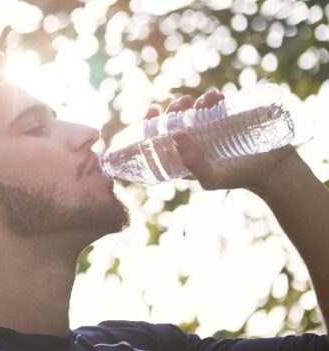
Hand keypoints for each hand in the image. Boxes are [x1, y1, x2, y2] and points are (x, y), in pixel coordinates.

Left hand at [144, 91, 302, 192]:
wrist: (275, 170)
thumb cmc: (239, 177)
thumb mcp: (212, 177)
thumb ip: (192, 162)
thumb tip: (174, 134)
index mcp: (182, 158)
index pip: (158, 140)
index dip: (150, 124)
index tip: (153, 110)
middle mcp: (194, 143)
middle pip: (175, 122)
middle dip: (174, 109)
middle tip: (182, 103)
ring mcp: (211, 131)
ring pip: (193, 111)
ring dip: (193, 102)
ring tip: (202, 99)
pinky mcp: (228, 120)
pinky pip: (215, 106)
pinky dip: (212, 98)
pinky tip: (215, 96)